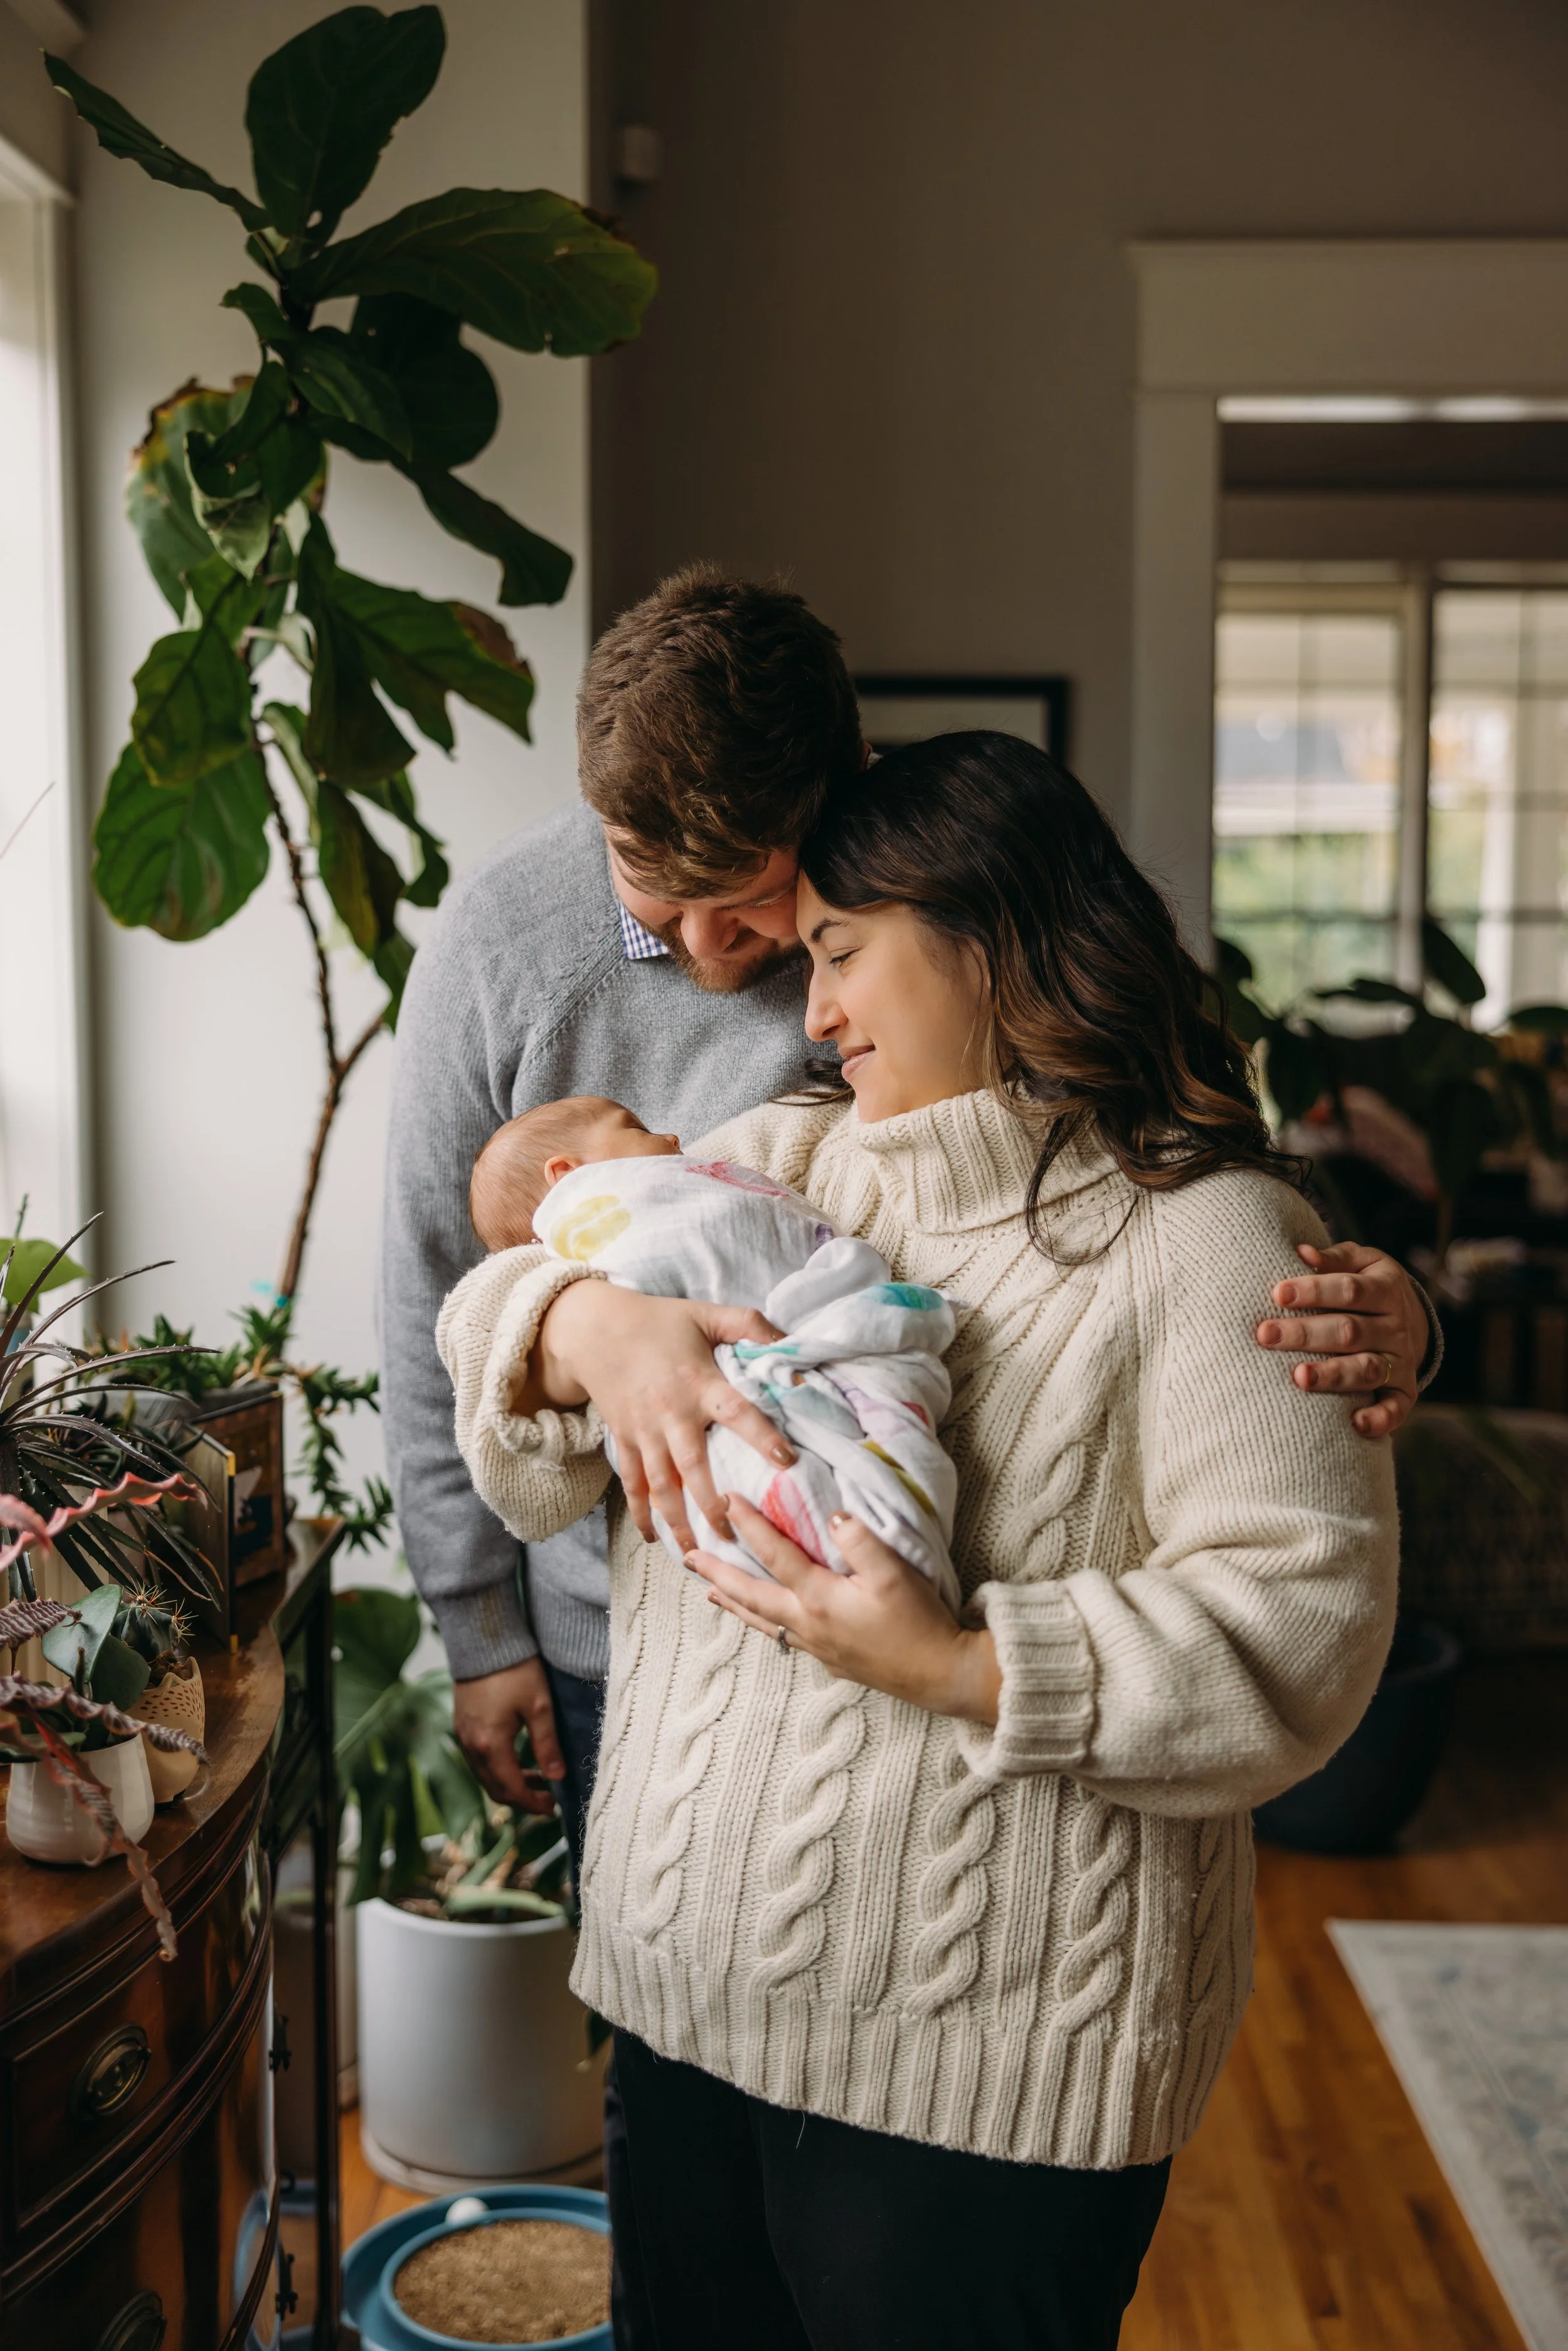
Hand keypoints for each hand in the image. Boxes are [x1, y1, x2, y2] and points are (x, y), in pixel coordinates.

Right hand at [452, 1658, 565, 1813]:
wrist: (484, 1639)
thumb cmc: (515, 1669)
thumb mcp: (539, 1706)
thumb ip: (546, 1745)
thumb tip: (557, 1777)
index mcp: (490, 1744)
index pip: (512, 1789)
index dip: (532, 1803)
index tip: (552, 1807)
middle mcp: (471, 1746)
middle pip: (495, 1788)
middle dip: (521, 1799)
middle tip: (547, 1800)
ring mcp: (463, 1736)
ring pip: (485, 1776)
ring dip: (510, 1783)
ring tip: (539, 1779)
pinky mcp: (461, 1725)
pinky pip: (478, 1760)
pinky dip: (498, 1768)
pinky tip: (518, 1760)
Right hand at [530, 1284, 798, 1551]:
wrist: (594, 1329)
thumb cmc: (657, 1321)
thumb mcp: (706, 1314)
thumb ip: (749, 1324)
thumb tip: (791, 1341)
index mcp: (699, 1383)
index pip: (736, 1412)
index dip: (761, 1435)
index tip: (787, 1461)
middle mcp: (672, 1413)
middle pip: (693, 1466)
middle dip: (712, 1504)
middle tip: (734, 1535)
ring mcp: (645, 1431)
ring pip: (661, 1484)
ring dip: (677, 1520)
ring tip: (695, 1551)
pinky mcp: (625, 1439)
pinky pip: (633, 1482)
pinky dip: (640, 1512)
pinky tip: (652, 1537)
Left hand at [686, 1495, 1000, 1724]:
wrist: (939, 1675)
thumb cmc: (918, 1622)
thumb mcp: (895, 1574)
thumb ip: (861, 1541)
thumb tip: (832, 1514)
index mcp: (820, 1598)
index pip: (775, 1555)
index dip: (750, 1525)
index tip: (726, 1499)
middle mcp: (808, 1624)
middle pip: (751, 1595)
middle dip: (717, 1574)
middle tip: (687, 1557)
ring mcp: (816, 1647)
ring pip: (761, 1621)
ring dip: (732, 1602)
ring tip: (707, 1591)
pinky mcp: (829, 1660)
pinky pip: (782, 1637)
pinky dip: (761, 1624)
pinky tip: (764, 1622)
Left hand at [1255, 1239, 1426, 1439]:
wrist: (1413, 1318)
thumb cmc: (1368, 1285)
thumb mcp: (1361, 1262)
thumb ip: (1334, 1258)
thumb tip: (1302, 1252)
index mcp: (1386, 1288)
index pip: (1348, 1290)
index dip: (1313, 1291)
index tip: (1277, 1293)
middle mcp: (1396, 1326)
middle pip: (1350, 1331)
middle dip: (1306, 1333)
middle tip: (1265, 1335)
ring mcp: (1400, 1360)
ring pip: (1366, 1369)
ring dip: (1333, 1375)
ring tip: (1298, 1377)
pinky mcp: (1403, 1390)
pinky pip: (1396, 1408)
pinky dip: (1379, 1418)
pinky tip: (1354, 1424)